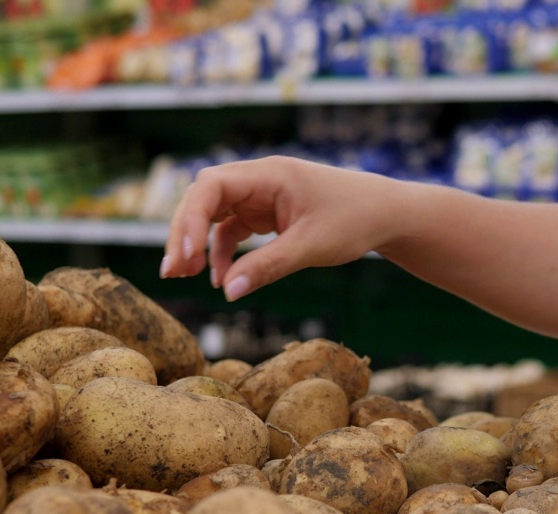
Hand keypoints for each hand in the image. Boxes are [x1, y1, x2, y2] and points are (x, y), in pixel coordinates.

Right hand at [159, 156, 403, 300]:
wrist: (385, 214)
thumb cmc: (354, 219)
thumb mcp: (312, 246)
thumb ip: (268, 267)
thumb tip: (228, 293)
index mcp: (269, 175)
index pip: (212, 186)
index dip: (190, 218)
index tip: (184, 254)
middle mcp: (258, 180)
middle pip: (204, 199)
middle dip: (184, 232)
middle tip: (172, 271)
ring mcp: (260, 197)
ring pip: (213, 215)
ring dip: (197, 243)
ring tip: (184, 275)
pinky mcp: (266, 214)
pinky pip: (233, 231)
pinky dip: (224, 254)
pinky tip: (222, 280)